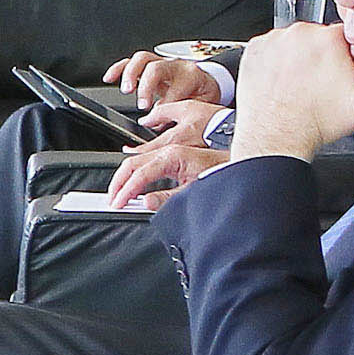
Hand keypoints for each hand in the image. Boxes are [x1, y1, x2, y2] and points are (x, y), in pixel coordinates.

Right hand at [101, 47, 227, 112]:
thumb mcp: (201, 105)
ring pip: (142, 59)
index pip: (175, 89)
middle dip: (146, 87)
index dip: (165, 105)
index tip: (158, 119)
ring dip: (130, 74)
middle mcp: (175, 66)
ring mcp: (161, 63)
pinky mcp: (149, 64)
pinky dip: (118, 69)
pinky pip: (130, 61)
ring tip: (125, 90)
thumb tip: (159, 124)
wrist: (206, 81)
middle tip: (142, 105)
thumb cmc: (202, 93)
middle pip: (156, 68)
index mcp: (191, 76)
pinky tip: (109, 78)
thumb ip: (182, 114)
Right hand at [105, 114, 223, 209]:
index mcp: (172, 157)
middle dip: (118, 183)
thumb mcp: (195, 190)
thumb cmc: (223, 172)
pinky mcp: (173, 156)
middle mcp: (168, 151)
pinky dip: (135, 173)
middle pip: (131, 164)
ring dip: (124, 177)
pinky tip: (134, 184)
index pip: (139, 175)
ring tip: (118, 193)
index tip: (117, 203)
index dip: (125, 191)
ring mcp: (170, 152)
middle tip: (112, 199)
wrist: (242, 163)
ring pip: (137, 161)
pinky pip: (147, 162)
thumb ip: (168, 197)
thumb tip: (146, 203)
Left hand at [229, 16, 353, 159]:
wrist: (276, 138)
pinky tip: (284, 79)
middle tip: (322, 83)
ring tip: (302, 83)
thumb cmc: (320, 123)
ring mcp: (272, 40)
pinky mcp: (253, 48)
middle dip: (322, 55)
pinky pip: (272, 46)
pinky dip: (277, 59)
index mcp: (328, 40)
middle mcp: (298, 33)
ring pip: (295, 41)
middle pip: (319, 37)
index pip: (345, 36)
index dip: (346, 56)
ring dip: (299, 56)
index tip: (342, 74)